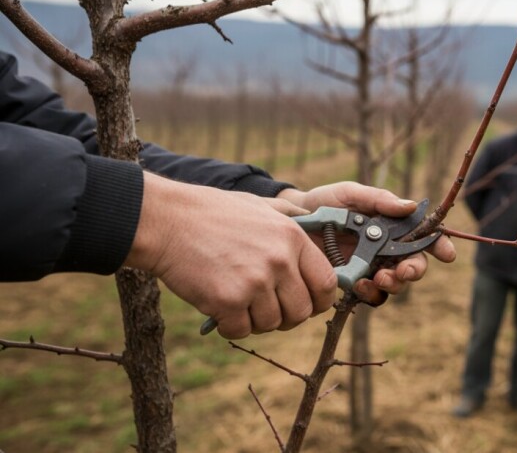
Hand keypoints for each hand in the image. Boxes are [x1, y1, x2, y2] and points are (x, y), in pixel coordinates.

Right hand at [125, 173, 337, 338]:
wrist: (166, 221)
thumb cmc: (212, 213)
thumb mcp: (261, 206)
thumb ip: (292, 218)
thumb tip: (321, 224)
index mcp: (292, 238)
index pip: (327, 283)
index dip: (320, 300)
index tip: (308, 304)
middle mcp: (279, 261)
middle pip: (302, 311)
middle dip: (286, 317)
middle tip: (266, 308)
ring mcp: (255, 282)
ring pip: (271, 324)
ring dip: (255, 320)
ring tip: (238, 301)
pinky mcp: (228, 301)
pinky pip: (241, 331)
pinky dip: (230, 327)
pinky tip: (219, 310)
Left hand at [277, 182, 455, 301]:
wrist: (293, 219)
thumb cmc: (326, 202)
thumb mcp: (351, 194)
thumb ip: (379, 200)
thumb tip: (410, 207)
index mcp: (394, 227)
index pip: (424, 237)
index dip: (440, 246)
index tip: (447, 254)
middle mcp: (388, 250)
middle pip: (414, 266)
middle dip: (414, 271)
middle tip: (402, 271)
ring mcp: (372, 268)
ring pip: (395, 285)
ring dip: (394, 285)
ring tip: (378, 278)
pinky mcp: (354, 283)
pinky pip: (371, 296)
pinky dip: (371, 293)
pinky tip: (361, 285)